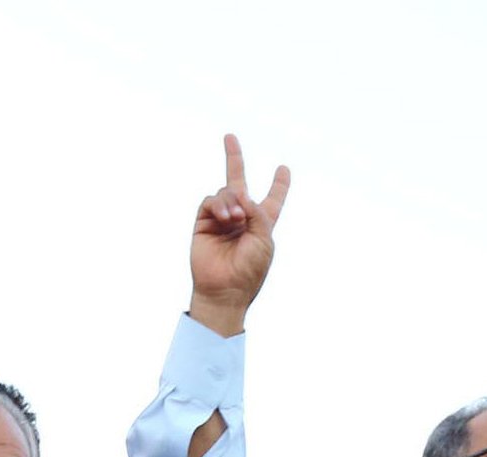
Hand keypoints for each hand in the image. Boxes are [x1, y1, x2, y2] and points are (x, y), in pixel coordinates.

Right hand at [188, 135, 291, 335]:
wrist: (225, 289)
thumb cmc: (249, 270)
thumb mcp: (264, 240)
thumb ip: (258, 213)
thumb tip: (241, 192)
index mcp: (261, 225)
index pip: (272, 200)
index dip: (279, 185)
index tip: (284, 168)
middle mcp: (240, 219)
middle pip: (239, 183)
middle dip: (234, 159)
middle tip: (229, 136)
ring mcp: (220, 219)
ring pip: (225, 192)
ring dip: (232, 201)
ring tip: (236, 219)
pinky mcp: (203, 222)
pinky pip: (210, 201)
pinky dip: (219, 205)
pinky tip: (226, 218)